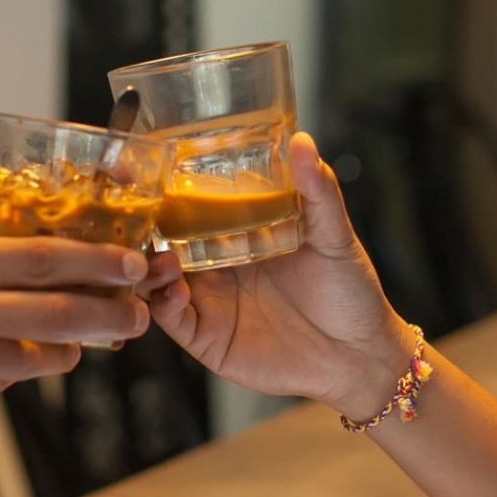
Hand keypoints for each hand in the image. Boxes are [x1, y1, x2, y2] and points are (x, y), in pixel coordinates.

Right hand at [0, 234, 150, 450]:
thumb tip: (33, 272)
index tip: (132, 260)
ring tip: (81, 343)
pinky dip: (5, 376)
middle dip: (109, 312)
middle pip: (55, 310)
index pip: (38, 257)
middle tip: (140, 311)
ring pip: (35, 357)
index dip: (96, 259)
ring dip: (67, 350)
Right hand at [136, 133, 421, 416]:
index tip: (150, 173)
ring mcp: (209, 302)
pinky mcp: (207, 338)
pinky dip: (164, 304)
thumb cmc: (349, 294)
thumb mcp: (334, 237)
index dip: (167, 194)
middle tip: (136, 215)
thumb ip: (318, 192)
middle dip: (143, 230)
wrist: (360, 355)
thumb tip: (302, 141)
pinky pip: (172, 319)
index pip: (191, 209)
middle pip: (163, 243)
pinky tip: (175, 290)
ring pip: (157, 280)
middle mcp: (217, 266)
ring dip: (148, 267)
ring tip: (158, 257)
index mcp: (239, 236)